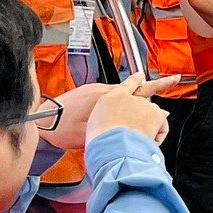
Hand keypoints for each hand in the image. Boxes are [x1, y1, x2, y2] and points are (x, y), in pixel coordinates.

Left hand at [46, 77, 178, 150]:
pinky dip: (122, 98)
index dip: (158, 87)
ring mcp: (94, 89)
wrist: (39, 121)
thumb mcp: (91, 134)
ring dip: (136, 96)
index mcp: (106, 98)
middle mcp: (102, 90)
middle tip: (173, 79)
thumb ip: (116, 126)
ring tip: (146, 102)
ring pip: (123, 91)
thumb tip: (138, 124)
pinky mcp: (87, 92)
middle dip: (154, 85)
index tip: (173, 81)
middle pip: (135, 86)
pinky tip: (123, 108)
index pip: (139, 90)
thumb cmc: (61, 129)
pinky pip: (112, 93)